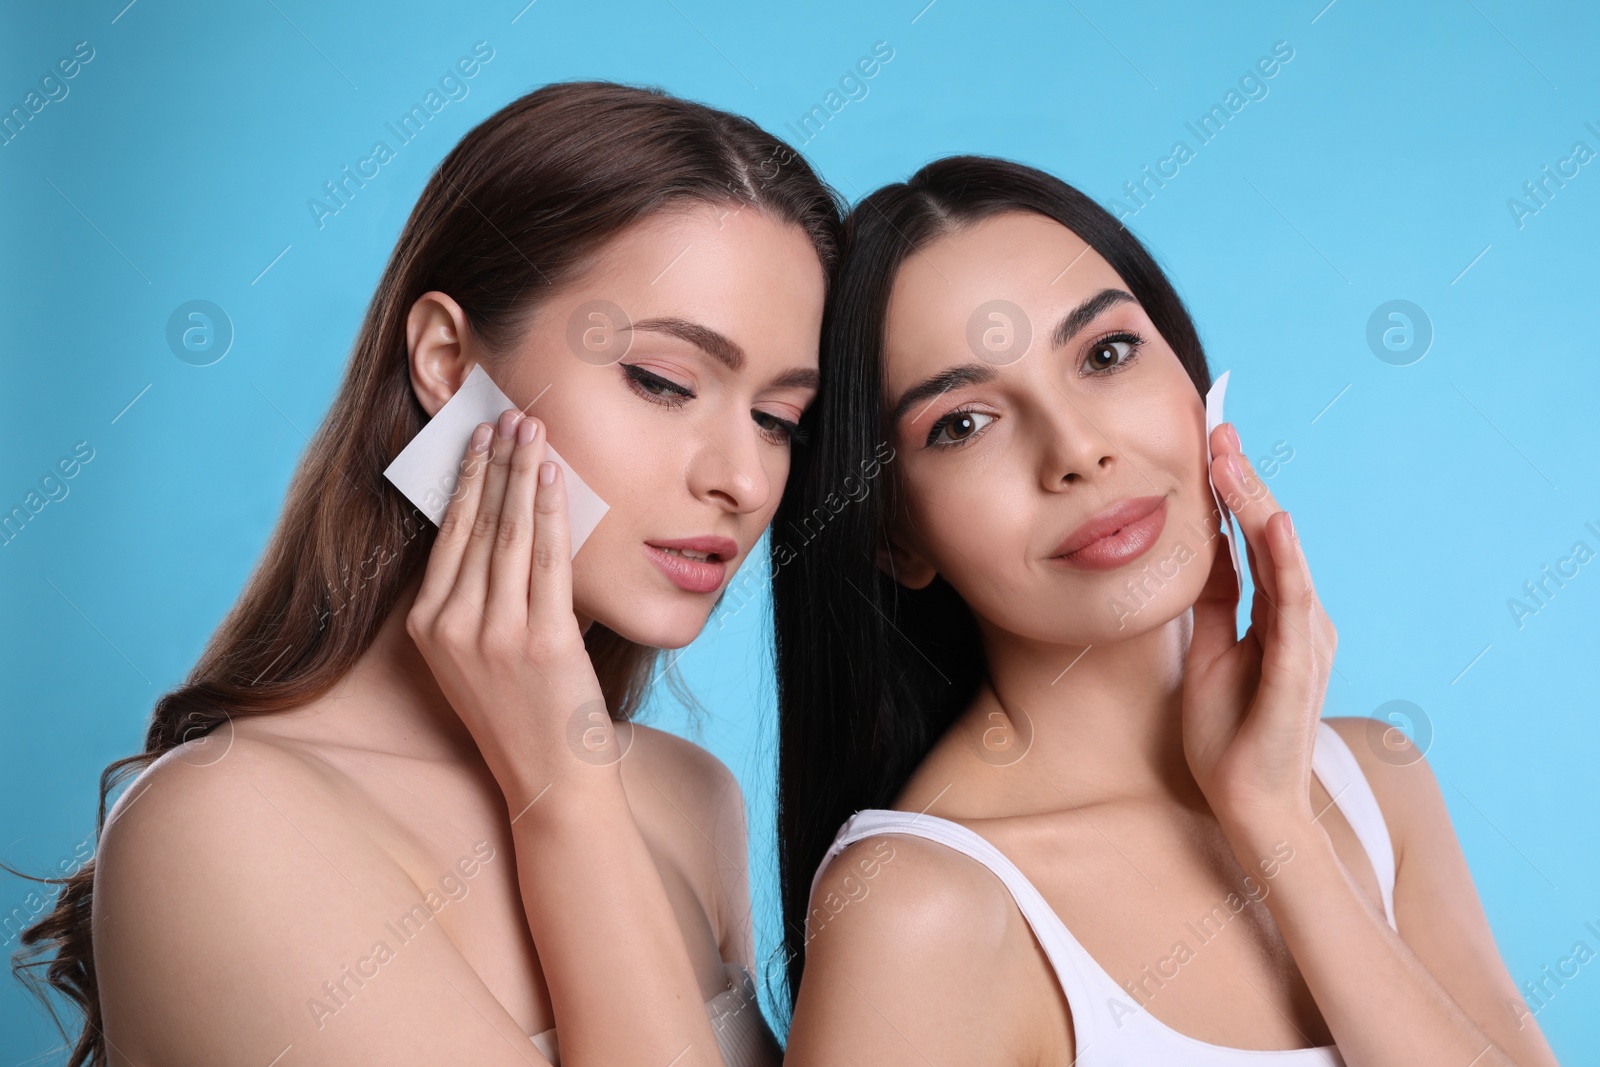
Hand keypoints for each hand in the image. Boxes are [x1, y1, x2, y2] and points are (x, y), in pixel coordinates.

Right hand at [406, 406, 613, 811]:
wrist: (551, 779)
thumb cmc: (522, 712)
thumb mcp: (477, 654)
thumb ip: (479, 598)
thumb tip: (504, 521)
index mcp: (426, 628)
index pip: (448, 536)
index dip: (467, 481)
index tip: (479, 438)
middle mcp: (451, 628)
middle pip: (476, 526)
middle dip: (494, 463)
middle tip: (509, 415)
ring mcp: (494, 636)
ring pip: (508, 535)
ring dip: (521, 475)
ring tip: (532, 431)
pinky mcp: (541, 642)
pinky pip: (546, 562)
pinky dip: (550, 513)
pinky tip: (554, 478)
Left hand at [1182, 421, 1336, 837]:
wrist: (1248, 802)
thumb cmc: (1229, 733)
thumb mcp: (1209, 650)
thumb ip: (1215, 603)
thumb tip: (1204, 552)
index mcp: (1275, 614)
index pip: (1252, 538)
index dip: (1231, 491)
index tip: (1209, 441)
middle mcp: (1299, 618)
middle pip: (1269, 536)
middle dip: (1242, 482)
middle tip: (1216, 430)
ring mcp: (1305, 640)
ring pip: (1282, 557)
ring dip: (1257, 505)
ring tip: (1231, 460)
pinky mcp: (1299, 666)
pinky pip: (1293, 604)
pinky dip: (1285, 560)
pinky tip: (1271, 524)